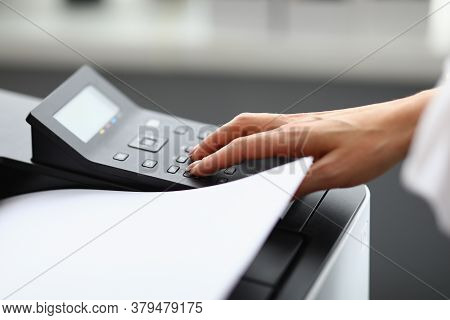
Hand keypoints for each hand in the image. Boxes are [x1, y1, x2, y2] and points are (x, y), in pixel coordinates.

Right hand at [188, 90, 434, 196]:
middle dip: (214, 139)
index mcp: (292, 135)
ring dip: (229, 133)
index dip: (217, 158)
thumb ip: (298, 184)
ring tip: (216, 145)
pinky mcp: (309, 124)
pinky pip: (268, 125)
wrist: (398, 125)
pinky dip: (249, 132)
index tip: (199, 166)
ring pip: (253, 122)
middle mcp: (292, 124)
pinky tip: (253, 142)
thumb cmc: (372, 144)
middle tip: (197, 151)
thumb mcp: (334, 174)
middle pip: (241, 126)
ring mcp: (300, 122)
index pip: (243, 146)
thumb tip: (273, 196)